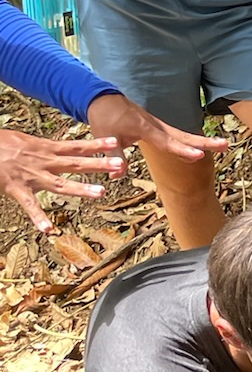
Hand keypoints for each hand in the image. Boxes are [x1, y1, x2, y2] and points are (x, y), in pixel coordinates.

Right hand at [0, 126, 123, 232]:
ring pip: (60, 184)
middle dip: (98, 164)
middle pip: (75, 163)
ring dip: (81, 189)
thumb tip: (60, 149)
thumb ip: (45, 147)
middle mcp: (43, 161)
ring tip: (101, 193)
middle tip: (120, 165)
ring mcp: (32, 176)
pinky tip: (49, 230)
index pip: (75, 146)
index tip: (115, 142)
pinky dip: (39, 218)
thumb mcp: (26, 141)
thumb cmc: (2, 143)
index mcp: (45, 148)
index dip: (96, 144)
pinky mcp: (17, 189)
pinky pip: (30, 205)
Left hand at [86, 92, 225, 166]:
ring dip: (202, 140)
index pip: (167, 142)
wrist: (103, 100)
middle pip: (184, 135)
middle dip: (204, 141)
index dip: (183, 150)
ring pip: (183, 133)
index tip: (199, 156)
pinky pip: (177, 134)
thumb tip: (118, 174)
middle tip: (225, 145)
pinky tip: (202, 146)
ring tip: (223, 146)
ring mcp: (159, 124)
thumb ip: (114, 156)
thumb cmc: (104, 119)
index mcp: (144, 127)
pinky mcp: (158, 126)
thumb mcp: (105, 138)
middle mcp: (156, 125)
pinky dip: (191, 139)